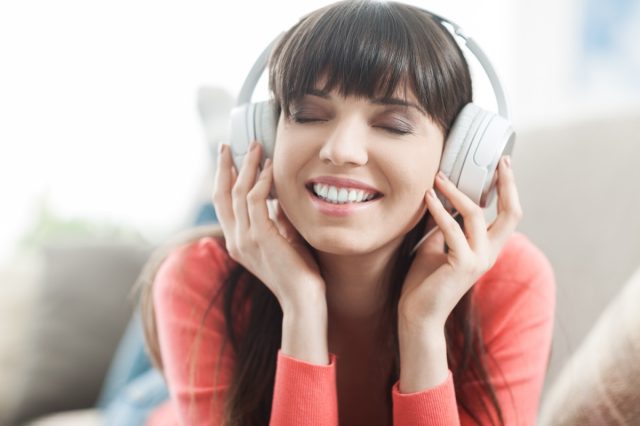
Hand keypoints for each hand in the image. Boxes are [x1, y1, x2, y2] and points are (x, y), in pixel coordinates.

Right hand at [212, 142, 325, 312]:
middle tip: (228, 145)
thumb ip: (277, 218)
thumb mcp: (284, 238)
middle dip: (225, 167)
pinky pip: (255, 200)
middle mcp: (235, 240)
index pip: (223, 204)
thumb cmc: (299, 271)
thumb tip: (279, 196)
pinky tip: (271, 167)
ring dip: (247, 166)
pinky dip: (262, 180)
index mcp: (237, 242)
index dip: (223, 180)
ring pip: (237, 192)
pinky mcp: (260, 237)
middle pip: (221, 195)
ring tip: (256, 146)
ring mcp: (245, 239)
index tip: (231, 158)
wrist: (303, 299)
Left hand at [398, 156, 522, 327]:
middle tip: (497, 162)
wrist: (418, 314)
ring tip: (438, 178)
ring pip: (476, 215)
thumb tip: (441, 198)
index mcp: (488, 249)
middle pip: (512, 213)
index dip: (509, 189)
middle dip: (507, 184)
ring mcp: (479, 260)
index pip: (509, 215)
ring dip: (455, 192)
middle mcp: (490, 253)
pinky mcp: (462, 265)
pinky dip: (439, 211)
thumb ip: (446, 226)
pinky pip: (452, 229)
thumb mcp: (438, 246)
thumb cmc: (425, 282)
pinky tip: (428, 198)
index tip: (502, 164)